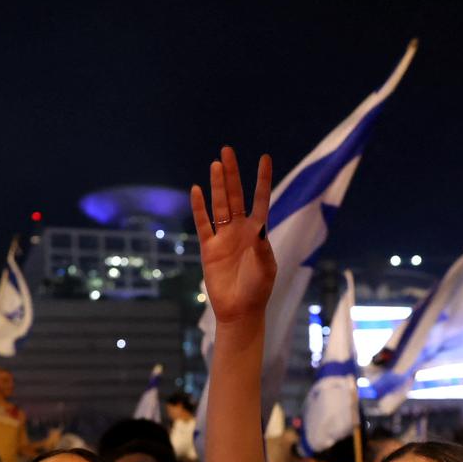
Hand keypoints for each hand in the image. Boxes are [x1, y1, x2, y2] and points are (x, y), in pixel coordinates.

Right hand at [190, 147, 275, 328]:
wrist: (240, 310)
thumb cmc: (258, 291)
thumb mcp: (266, 270)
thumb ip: (264, 250)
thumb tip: (261, 229)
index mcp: (258, 232)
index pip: (261, 200)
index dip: (262, 179)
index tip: (264, 158)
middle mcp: (241, 230)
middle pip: (236, 196)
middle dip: (232, 174)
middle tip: (227, 151)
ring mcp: (224, 237)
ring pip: (219, 205)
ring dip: (217, 186)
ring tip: (215, 164)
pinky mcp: (209, 248)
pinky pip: (203, 224)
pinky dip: (199, 208)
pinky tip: (196, 190)